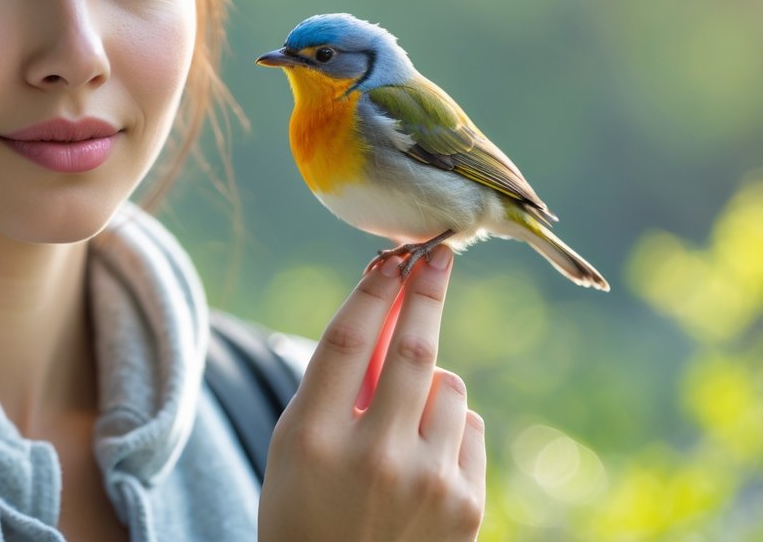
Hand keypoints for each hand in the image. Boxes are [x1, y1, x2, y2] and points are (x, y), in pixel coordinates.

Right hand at [259, 247, 485, 541]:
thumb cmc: (306, 506)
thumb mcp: (294, 445)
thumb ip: (333, 384)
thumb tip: (385, 311)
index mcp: (314, 439)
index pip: (347, 341)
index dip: (371, 292)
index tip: (390, 259)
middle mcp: (372, 458)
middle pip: (410, 350)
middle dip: (427, 293)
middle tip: (439, 255)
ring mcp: (425, 484)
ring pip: (448, 385)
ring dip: (429, 382)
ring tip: (400, 424)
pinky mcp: (465, 505)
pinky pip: (468, 425)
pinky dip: (448, 424)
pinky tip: (421, 459)